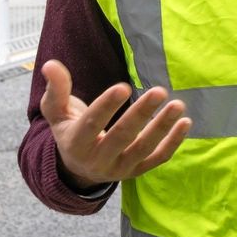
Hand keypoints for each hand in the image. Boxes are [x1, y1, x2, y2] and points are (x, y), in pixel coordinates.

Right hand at [39, 59, 189, 190]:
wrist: (78, 168)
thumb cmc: (69, 130)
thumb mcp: (56, 112)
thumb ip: (56, 89)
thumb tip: (50, 64)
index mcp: (76, 143)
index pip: (92, 124)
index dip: (107, 106)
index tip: (124, 87)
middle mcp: (98, 160)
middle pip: (122, 137)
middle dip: (141, 115)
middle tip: (159, 91)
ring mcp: (119, 169)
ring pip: (143, 149)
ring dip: (162, 128)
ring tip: (178, 105)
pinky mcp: (136, 172)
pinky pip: (157, 159)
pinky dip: (173, 143)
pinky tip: (185, 123)